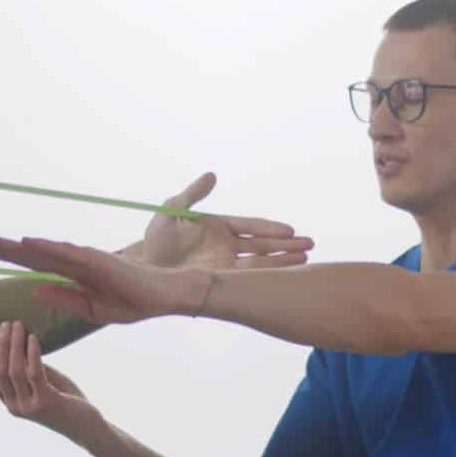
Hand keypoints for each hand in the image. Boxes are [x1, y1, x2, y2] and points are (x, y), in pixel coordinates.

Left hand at [0, 235, 213, 325]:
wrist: (163, 297)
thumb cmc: (132, 302)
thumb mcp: (90, 308)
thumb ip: (64, 297)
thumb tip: (34, 290)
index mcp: (74, 275)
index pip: (36, 265)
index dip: (11, 258)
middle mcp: (76, 262)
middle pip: (34, 254)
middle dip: (6, 248)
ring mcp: (86, 259)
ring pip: (45, 251)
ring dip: (19, 246)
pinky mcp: (98, 260)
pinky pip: (66, 253)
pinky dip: (46, 248)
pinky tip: (27, 244)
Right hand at [0, 320, 103, 440]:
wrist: (87, 428)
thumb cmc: (67, 403)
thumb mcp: (44, 384)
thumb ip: (30, 370)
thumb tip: (20, 344)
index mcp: (11, 402)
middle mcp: (15, 406)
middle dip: (0, 345)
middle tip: (6, 324)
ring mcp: (30, 405)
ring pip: (14, 370)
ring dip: (15, 344)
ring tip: (18, 325)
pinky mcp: (47, 402)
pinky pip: (35, 373)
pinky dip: (33, 353)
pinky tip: (34, 338)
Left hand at [137, 173, 313, 270]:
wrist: (145, 267)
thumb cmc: (156, 238)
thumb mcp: (172, 210)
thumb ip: (193, 194)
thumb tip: (212, 176)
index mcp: (219, 227)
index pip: (250, 227)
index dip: (270, 228)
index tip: (290, 230)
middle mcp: (227, 246)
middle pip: (262, 244)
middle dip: (286, 245)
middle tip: (310, 244)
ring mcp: (225, 264)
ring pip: (260, 263)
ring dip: (282, 261)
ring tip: (306, 260)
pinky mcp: (221, 280)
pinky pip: (246, 279)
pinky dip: (265, 278)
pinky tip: (284, 279)